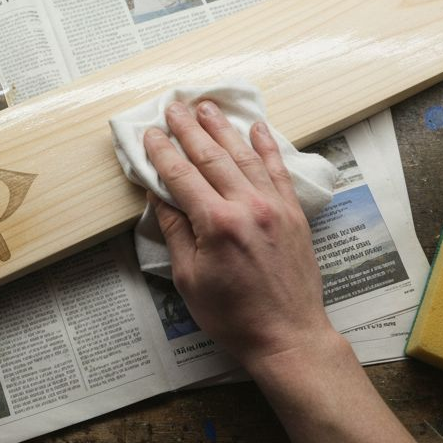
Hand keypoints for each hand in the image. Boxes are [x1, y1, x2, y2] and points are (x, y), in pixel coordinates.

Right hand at [143, 101, 335, 370]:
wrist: (288, 336)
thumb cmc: (233, 316)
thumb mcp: (190, 279)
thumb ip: (175, 232)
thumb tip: (160, 198)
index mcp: (216, 224)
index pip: (181, 176)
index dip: (162, 152)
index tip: (149, 133)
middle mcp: (247, 207)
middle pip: (212, 157)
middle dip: (189, 129)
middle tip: (172, 106)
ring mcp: (274, 207)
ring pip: (244, 155)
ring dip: (223, 128)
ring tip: (206, 106)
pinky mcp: (294, 213)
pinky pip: (278, 170)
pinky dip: (266, 146)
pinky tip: (257, 127)